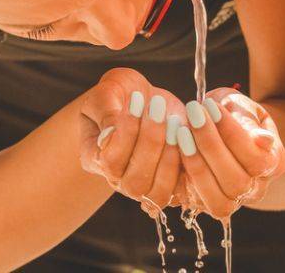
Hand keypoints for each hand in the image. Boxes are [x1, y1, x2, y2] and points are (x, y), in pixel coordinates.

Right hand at [79, 68, 189, 214]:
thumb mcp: (106, 92)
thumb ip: (105, 110)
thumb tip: (110, 135)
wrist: (142, 99)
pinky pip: (182, 188)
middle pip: (135, 181)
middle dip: (151, 141)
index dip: (126, 132)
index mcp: (95, 159)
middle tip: (158, 105)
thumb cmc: (120, 94)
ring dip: (170, 154)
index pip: (110, 161)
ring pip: (159, 191)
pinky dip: (189, 162)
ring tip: (173, 119)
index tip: (136, 98)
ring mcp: (146, 186)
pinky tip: (187, 131)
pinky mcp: (173, 183)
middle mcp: (118, 180)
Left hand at [174, 87, 284, 219]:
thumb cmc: (233, 113)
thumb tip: (264, 140)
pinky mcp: (204, 204)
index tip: (209, 105)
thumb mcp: (242, 108)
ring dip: (196, 164)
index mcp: (272, 164)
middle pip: (238, 182)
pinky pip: (194, 202)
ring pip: (218, 200)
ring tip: (181, 131)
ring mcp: (231, 201)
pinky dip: (182, 176)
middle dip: (211, 145)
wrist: (219, 127)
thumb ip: (248, 121)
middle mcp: (255, 189)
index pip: (257, 159)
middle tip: (192, 114)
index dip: (232, 133)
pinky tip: (173, 148)